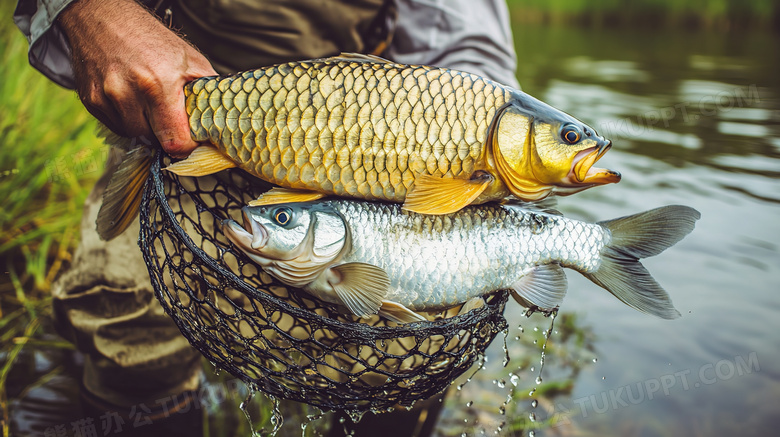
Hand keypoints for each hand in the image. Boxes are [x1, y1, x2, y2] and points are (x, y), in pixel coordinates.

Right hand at [58, 0, 216, 156]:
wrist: (102, 17)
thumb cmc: (149, 36)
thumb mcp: (188, 58)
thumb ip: (207, 88)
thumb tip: (222, 116)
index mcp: (159, 83)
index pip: (175, 140)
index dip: (187, 146)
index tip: (192, 141)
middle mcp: (129, 92)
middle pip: (154, 140)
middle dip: (165, 133)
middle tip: (171, 116)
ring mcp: (106, 97)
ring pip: (134, 134)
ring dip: (145, 127)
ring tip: (149, 103)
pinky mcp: (91, 100)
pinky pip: (115, 126)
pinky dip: (126, 119)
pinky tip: (131, 99)